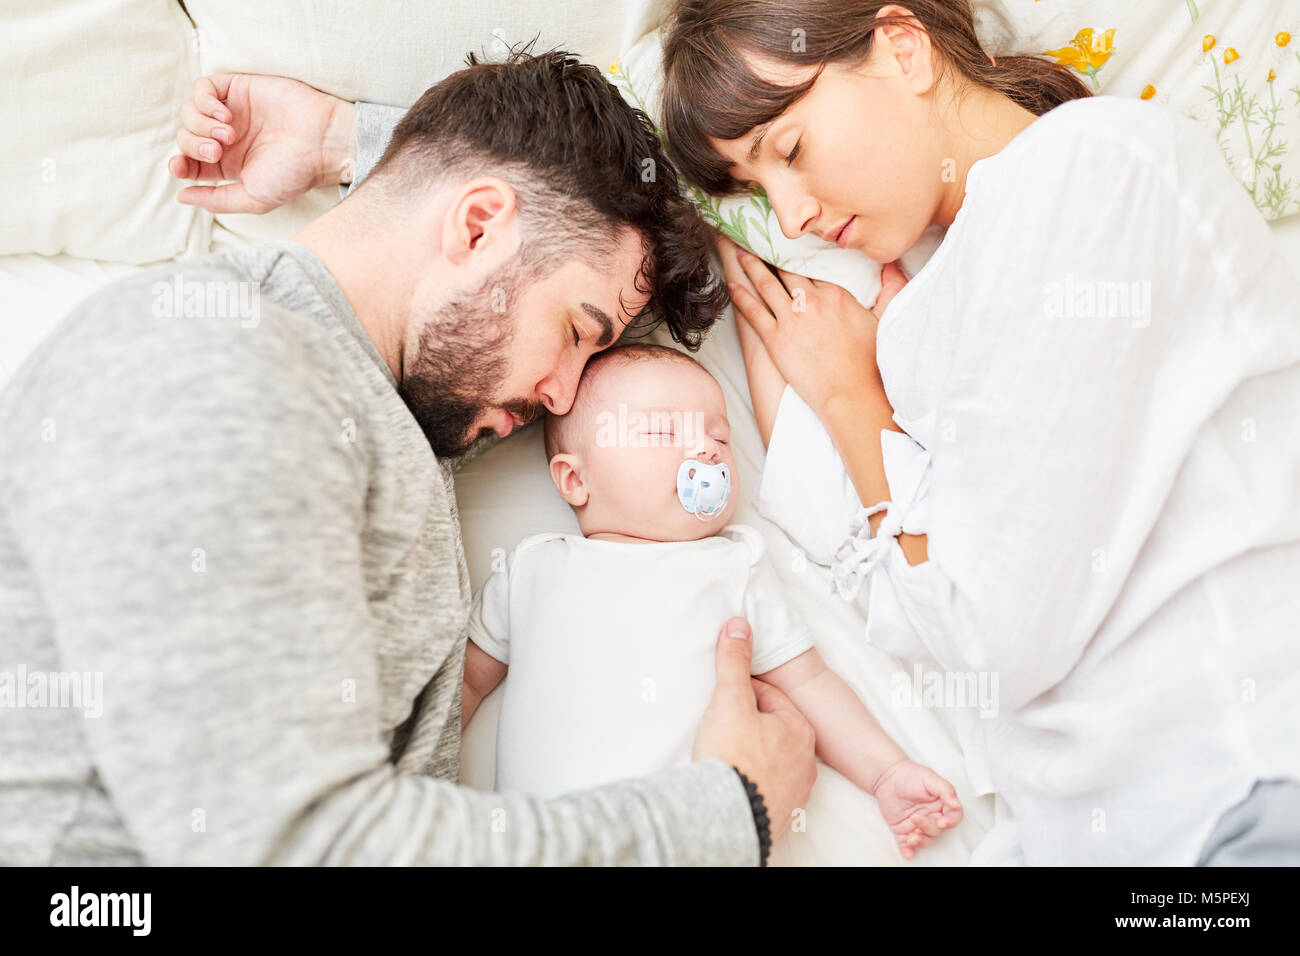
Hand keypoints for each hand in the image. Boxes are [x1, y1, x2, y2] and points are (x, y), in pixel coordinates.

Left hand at [168, 74, 356, 213]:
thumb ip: (216, 200)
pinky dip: (205, 101)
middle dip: (194, 145)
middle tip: (219, 151)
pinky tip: (226, 115)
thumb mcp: (253, 198)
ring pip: (188, 112)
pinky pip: (201, 88)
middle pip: (185, 137)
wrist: (321, 143)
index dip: (179, 163)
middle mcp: (226, 138)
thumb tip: (181, 196)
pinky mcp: (237, 88)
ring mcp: (230, 112)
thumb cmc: (294, 174)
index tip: (182, 167)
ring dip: (200, 124)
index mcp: (228, 165)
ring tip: (228, 134)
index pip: (188, 162)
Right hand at [692, 617, 816, 844]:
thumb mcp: (730, 699)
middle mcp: (805, 762)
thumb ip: (734, 661)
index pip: (769, 697)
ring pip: (772, 760)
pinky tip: (733, 780)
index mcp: (799, 729)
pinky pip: (766, 788)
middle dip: (749, 723)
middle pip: (772, 729)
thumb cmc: (732, 756)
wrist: (725, 817)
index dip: (742, 693)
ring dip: (753, 754)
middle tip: (721, 723)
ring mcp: (795, 792)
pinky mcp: (779, 815)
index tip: (723, 697)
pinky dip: (752, 781)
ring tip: (725, 753)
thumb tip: (739, 625)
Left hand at [719, 235, 906, 417]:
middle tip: (756, 237)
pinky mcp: (775, 339)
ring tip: (740, 253)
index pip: (810, 265)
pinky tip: (732, 284)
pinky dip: (741, 296)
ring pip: (765, 284)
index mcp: (835, 293)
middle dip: (770, 252)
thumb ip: (892, 287)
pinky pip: (753, 312)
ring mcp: (791, 319)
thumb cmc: (869, 362)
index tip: (786, 242)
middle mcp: (810, 301)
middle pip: (785, 269)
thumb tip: (894, 264)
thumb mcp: (886, 318)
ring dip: (750, 266)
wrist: (850, 393)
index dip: (796, 253)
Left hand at [871, 759, 962, 859]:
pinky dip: (908, 850)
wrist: (886, 776)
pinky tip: (907, 852)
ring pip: (925, 840)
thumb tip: (955, 803)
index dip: (950, 822)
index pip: (953, 817)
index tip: (942, 822)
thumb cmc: (909, 775)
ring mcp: (918, 825)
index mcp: (941, 805)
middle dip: (928, 828)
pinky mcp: (903, 831)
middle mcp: (931, 817)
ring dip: (920, 841)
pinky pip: (907, 845)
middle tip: (916, 818)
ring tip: (911, 837)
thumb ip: (945, 789)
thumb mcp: (929, 778)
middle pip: (938, 830)